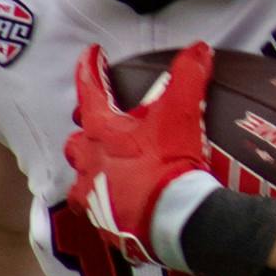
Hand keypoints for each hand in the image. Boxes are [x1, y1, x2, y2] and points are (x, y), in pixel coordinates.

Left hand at [64, 41, 212, 262]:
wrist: (173, 221)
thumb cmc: (169, 165)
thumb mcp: (181, 113)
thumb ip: (188, 76)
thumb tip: (199, 49)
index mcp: (101, 132)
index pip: (89, 91)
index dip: (90, 68)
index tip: (91, 54)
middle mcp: (89, 164)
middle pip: (77, 142)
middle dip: (86, 133)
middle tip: (101, 127)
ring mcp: (94, 198)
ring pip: (81, 180)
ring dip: (92, 171)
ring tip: (108, 169)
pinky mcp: (105, 226)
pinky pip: (97, 213)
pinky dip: (106, 204)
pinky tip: (121, 203)